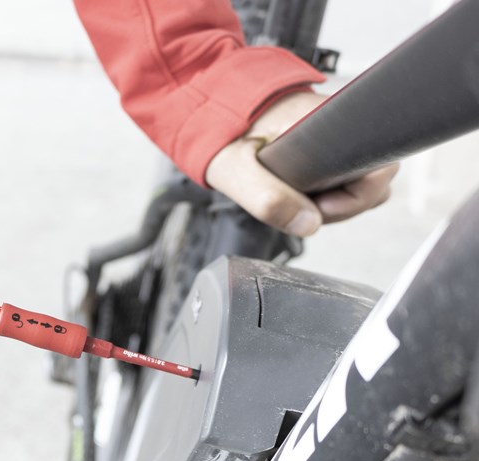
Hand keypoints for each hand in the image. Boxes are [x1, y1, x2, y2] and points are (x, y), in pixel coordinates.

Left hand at [205, 91, 398, 236]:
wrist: (210, 107)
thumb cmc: (222, 131)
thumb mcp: (236, 170)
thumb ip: (268, 199)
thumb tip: (309, 224)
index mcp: (329, 122)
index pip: (379, 167)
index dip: (355, 198)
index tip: (322, 207)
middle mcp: (341, 123)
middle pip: (372, 179)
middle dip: (343, 204)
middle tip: (302, 206)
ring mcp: (336, 132)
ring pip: (358, 179)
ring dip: (332, 199)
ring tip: (294, 198)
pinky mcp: (326, 142)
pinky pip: (340, 173)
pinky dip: (322, 190)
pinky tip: (295, 190)